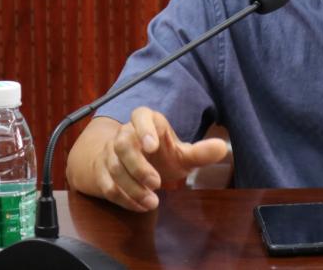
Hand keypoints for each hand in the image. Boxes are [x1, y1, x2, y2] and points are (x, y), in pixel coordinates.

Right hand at [92, 107, 227, 211]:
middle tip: (156, 183)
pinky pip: (106, 185)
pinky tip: (141, 205)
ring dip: (132, 188)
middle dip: (138, 166)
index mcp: (145, 121)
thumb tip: (222, 147)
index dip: (144, 128)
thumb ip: (199, 152)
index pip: (140, 115)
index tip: (153, 146)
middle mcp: (124, 134)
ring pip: (113, 167)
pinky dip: (123, 198)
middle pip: (123, 144)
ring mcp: (109, 153)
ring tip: (153, 202)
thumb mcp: (180, 153)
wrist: (127, 165)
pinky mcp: (101, 172)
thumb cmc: (159, 155)